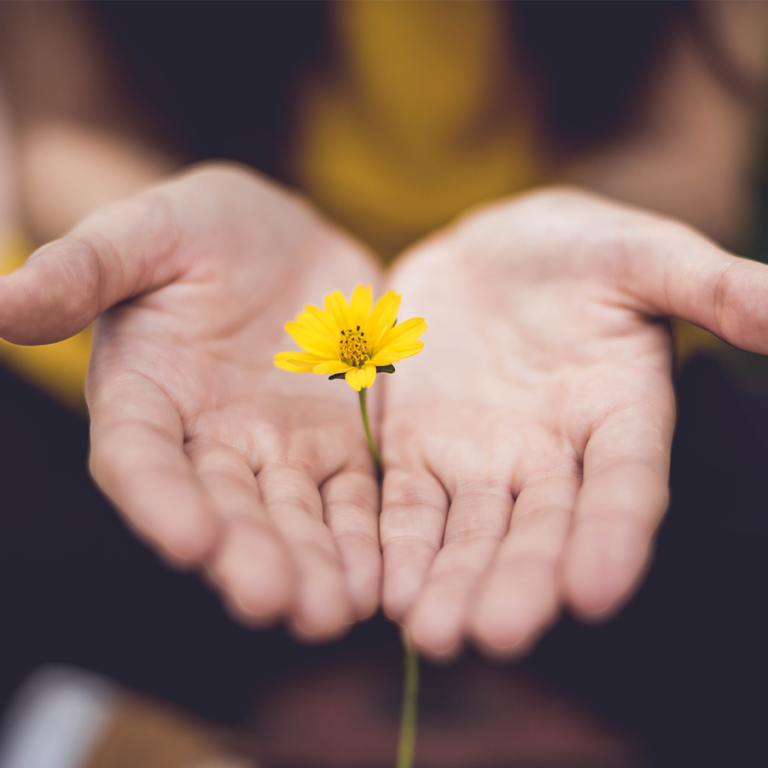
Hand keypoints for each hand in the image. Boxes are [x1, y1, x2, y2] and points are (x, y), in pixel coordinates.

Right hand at [0, 164, 382, 639]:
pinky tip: (379, 579)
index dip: (158, 499)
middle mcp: (209, 439)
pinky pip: (353, 497)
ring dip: (312, 565)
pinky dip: (365, 537)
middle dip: (247, 555)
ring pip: (293, 517)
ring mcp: (279, 448)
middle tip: (274, 602)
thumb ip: (86, 269)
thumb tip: (2, 302)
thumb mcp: (148, 232)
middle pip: (224, 507)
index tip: (187, 539)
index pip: (141, 458)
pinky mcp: (338, 445)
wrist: (284, 239)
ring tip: (333, 612)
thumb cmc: (202, 229)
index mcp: (147, 395)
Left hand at [380, 188, 767, 657]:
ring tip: (434, 634)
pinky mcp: (420, 448)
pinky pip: (409, 504)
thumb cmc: (578, 249)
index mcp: (620, 416)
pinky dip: (400, 545)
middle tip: (495, 635)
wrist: (489, 251)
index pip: (624, 487)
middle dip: (519, 582)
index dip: (614, 537)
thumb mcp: (644, 254)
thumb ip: (712, 288)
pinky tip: (389, 591)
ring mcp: (482, 459)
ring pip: (470, 533)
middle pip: (540, 530)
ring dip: (453, 582)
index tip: (593, 591)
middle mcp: (553, 456)